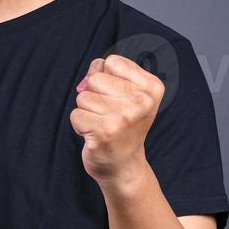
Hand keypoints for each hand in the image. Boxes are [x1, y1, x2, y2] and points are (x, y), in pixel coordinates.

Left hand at [69, 54, 164, 184]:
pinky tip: (95, 135)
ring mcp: (124, 118)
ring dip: (87, 112)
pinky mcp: (105, 132)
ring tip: (102, 125)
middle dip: (94, 95)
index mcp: (151, 88)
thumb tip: (95, 66)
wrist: (124, 166)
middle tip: (108, 115)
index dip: (107, 78)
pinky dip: (80, 125)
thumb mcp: (125, 95)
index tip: (118, 98)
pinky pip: (76, 115)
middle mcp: (142, 102)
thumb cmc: (122, 126)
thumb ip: (109, 73)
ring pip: (83, 97)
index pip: (112, 62)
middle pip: (95, 79)